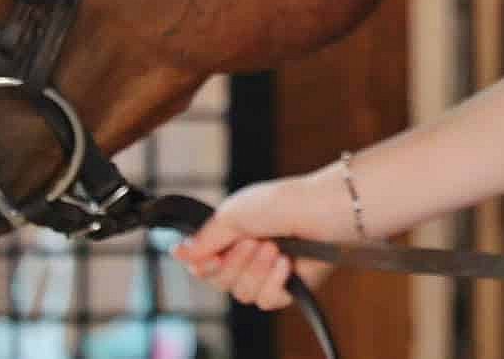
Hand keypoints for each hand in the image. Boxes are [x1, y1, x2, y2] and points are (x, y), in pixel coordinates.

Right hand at [172, 171, 343, 310]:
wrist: (324, 211)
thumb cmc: (283, 203)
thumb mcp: (234, 214)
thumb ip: (205, 238)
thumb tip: (179, 253)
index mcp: (232, 235)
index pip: (203, 264)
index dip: (202, 266)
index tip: (209, 259)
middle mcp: (247, 255)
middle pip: (219, 282)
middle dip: (234, 263)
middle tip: (254, 242)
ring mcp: (268, 272)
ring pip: (242, 294)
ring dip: (256, 270)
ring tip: (274, 248)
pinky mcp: (289, 287)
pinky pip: (266, 301)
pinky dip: (274, 283)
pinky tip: (286, 264)